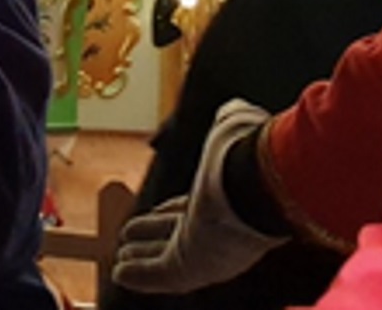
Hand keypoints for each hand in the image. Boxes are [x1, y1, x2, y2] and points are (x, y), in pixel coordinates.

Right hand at [114, 101, 285, 293]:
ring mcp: (203, 250)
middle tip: (129, 238)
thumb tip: (230, 108)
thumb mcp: (235, 127)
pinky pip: (158, 274)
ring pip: (163, 257)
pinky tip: (120, 273)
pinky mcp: (190, 267)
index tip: (157, 211)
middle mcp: (216, 227)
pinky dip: (138, 274)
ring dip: (141, 258)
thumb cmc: (251, 155)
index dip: (171, 211)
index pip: (193, 210)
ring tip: (119, 258)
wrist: (262, 185)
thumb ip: (230, 119)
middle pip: (175, 235)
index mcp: (225, 198)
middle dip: (151, 237)